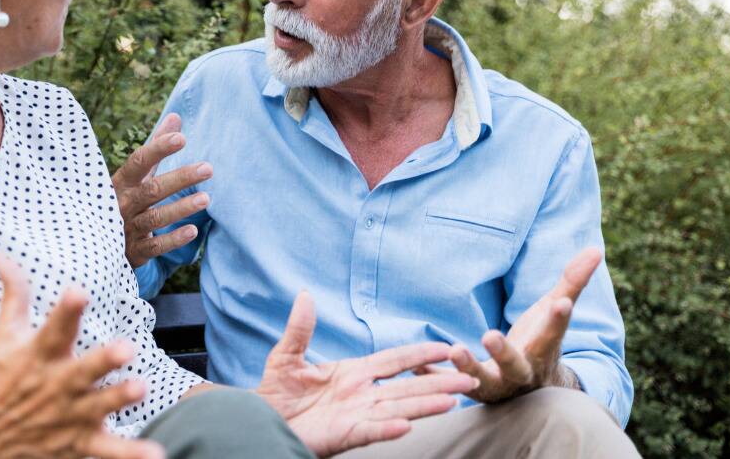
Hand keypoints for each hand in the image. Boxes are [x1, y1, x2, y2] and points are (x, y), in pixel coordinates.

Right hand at [0, 254, 163, 458]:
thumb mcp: (2, 335)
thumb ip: (13, 292)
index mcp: (39, 354)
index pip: (54, 328)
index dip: (67, 310)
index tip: (78, 291)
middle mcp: (56, 384)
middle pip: (83, 370)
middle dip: (104, 359)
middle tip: (126, 347)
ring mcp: (69, 416)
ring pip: (99, 407)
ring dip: (119, 399)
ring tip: (142, 388)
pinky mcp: (79, 443)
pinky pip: (108, 450)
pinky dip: (131, 454)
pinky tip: (155, 454)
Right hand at [112, 114, 211, 268]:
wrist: (96, 242)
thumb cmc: (124, 199)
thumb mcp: (136, 175)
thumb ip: (155, 148)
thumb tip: (176, 116)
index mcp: (121, 182)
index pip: (139, 162)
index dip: (158, 149)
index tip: (181, 138)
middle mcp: (122, 204)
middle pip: (152, 189)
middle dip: (180, 178)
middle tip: (208, 168)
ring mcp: (127, 229)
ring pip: (155, 217)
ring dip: (180, 208)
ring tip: (206, 198)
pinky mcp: (134, 252)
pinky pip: (155, 246)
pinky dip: (173, 239)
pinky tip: (193, 231)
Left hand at [255, 292, 477, 457]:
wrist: (259, 423)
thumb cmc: (276, 394)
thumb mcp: (286, 356)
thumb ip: (300, 329)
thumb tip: (305, 294)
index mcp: (352, 373)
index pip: (393, 361)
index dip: (419, 355)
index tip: (446, 347)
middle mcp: (361, 394)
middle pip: (406, 387)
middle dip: (438, 384)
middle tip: (470, 380)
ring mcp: (355, 415)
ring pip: (397, 408)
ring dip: (425, 405)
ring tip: (453, 401)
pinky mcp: (343, 435)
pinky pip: (370, 431)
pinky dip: (388, 429)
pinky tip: (407, 424)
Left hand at [424, 247, 601, 402]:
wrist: (532, 392)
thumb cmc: (541, 342)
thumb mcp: (554, 311)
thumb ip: (572, 282)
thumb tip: (596, 248)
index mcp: (543, 349)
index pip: (554, 333)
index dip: (558, 318)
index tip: (562, 302)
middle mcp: (522, 372)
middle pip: (516, 365)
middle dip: (505, 352)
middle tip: (490, 335)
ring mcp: (497, 385)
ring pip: (483, 382)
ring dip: (467, 368)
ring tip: (453, 350)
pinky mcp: (472, 391)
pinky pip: (450, 387)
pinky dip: (434, 377)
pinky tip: (416, 365)